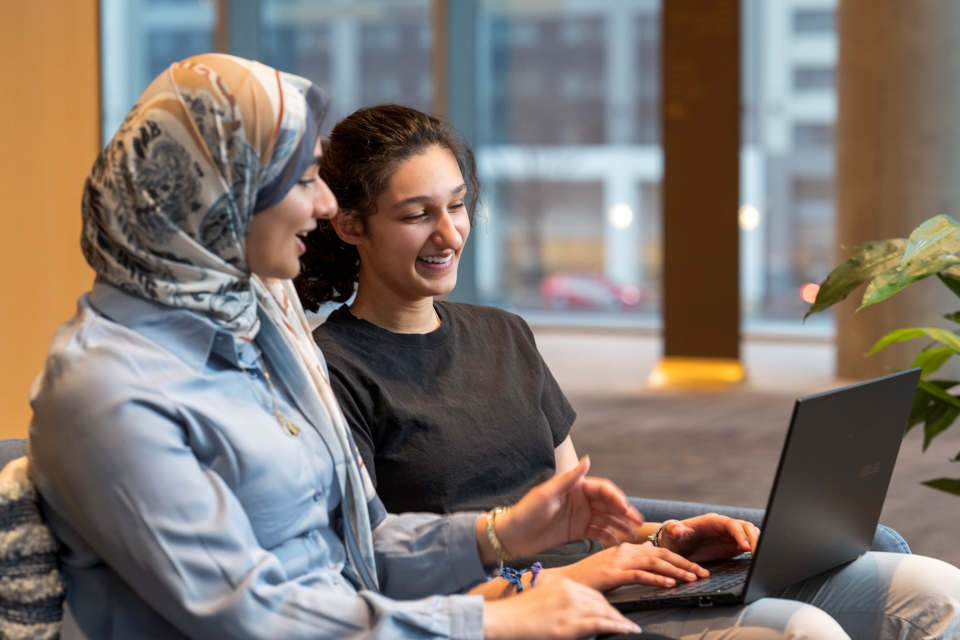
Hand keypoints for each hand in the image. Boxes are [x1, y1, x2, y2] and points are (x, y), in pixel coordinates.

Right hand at [483, 578, 641, 639]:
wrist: (501, 620)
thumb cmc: (518, 613)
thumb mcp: (543, 598)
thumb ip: (560, 601)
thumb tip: (573, 610)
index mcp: (563, 584)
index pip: (593, 593)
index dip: (607, 605)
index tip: (614, 612)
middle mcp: (570, 592)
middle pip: (602, 602)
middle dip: (615, 613)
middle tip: (626, 622)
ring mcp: (570, 608)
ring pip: (605, 612)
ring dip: (620, 621)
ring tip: (630, 628)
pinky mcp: (568, 625)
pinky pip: (601, 624)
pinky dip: (618, 626)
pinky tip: (627, 629)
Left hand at [489, 457, 643, 560]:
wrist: (512, 536)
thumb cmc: (526, 511)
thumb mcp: (547, 494)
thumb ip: (569, 478)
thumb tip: (587, 459)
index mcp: (575, 487)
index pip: (602, 489)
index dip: (616, 497)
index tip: (626, 508)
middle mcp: (581, 500)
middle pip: (609, 505)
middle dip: (625, 513)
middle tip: (638, 523)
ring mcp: (580, 516)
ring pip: (607, 519)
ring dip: (621, 526)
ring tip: (633, 536)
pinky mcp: (578, 531)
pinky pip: (599, 533)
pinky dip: (609, 538)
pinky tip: (618, 544)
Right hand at [544, 542, 709, 591]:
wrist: (562, 582)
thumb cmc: (586, 578)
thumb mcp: (610, 567)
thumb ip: (630, 562)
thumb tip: (650, 558)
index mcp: (624, 549)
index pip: (657, 551)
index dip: (679, 558)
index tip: (695, 568)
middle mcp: (623, 551)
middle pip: (660, 554)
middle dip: (685, 563)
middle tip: (703, 572)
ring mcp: (617, 561)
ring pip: (654, 562)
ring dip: (676, 570)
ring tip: (693, 578)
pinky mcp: (612, 573)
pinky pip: (639, 575)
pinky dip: (656, 578)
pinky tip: (670, 584)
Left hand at [658, 514, 759, 562]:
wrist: (675, 548)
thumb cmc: (673, 538)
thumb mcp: (670, 534)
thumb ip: (672, 530)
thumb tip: (677, 529)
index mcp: (711, 521)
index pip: (731, 524)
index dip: (740, 534)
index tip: (745, 546)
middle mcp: (723, 527)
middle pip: (746, 528)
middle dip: (754, 539)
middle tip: (758, 555)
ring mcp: (729, 537)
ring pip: (750, 535)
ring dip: (757, 544)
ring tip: (760, 559)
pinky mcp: (732, 547)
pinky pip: (748, 546)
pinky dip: (755, 552)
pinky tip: (757, 562)